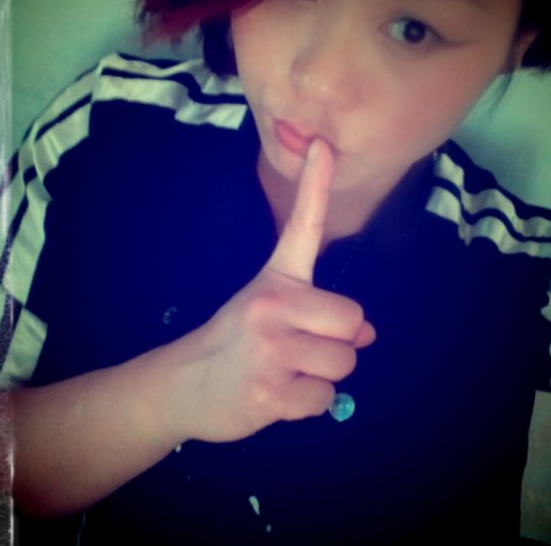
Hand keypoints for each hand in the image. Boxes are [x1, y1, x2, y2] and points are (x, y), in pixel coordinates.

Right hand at [169, 139, 375, 443]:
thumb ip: (319, 315)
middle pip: (354, 321)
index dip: (315, 184)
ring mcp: (270, 349)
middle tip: (303, 351)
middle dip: (339, 343)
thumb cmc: (235, 342)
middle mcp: (272, 304)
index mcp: (275, 278)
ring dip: (324, 376)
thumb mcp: (269, 312)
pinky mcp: (269, 393)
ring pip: (344, 364)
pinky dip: (308, 405)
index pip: (301, 225)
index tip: (322, 145)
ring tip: (286, 373)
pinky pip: (324, 401)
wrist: (181, 384)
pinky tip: (277, 397)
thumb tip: (369, 334)